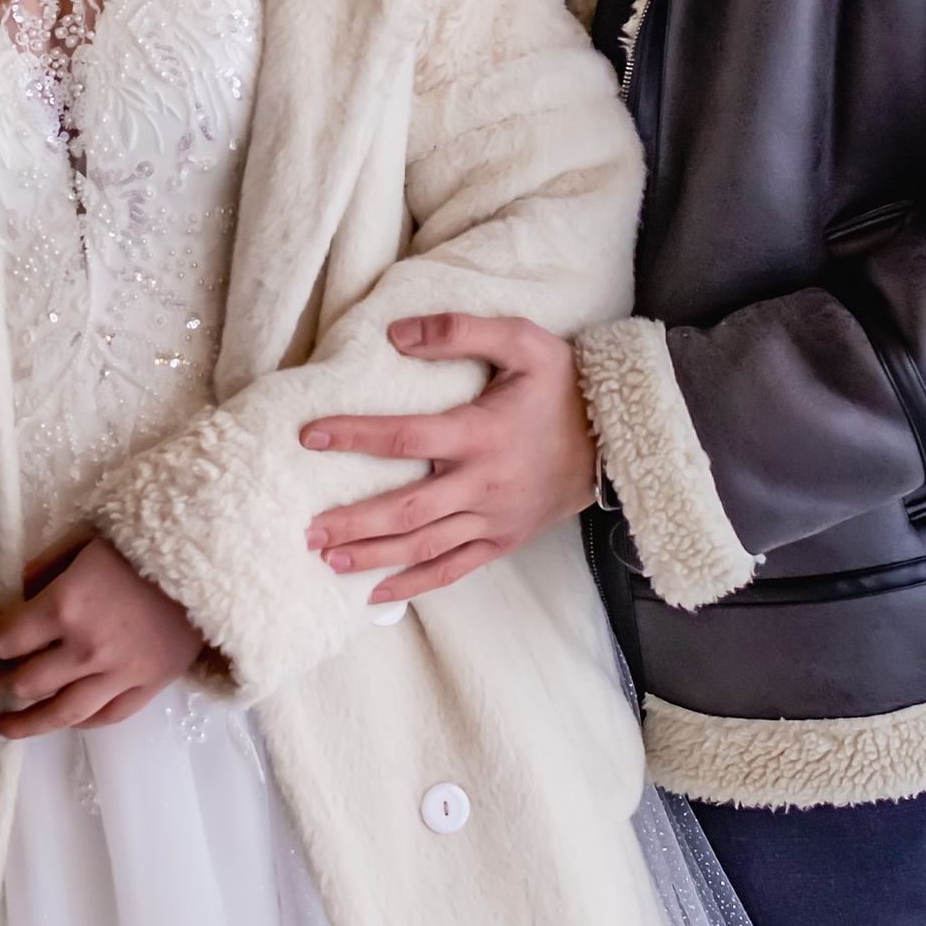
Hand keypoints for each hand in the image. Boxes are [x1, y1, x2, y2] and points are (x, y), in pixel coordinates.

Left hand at [0, 531, 206, 737]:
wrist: (213, 558)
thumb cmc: (146, 539)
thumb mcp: (84, 537)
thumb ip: (45, 568)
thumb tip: (18, 594)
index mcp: (68, 606)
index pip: (6, 638)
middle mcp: (88, 649)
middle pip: (22, 682)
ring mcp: (120, 673)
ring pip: (59, 714)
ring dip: (21, 724)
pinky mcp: (149, 685)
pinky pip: (105, 717)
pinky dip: (77, 723)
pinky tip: (59, 720)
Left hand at [300, 315, 596, 602]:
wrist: (618, 438)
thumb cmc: (564, 385)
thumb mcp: (523, 341)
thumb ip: (460, 331)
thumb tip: (396, 333)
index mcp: (481, 433)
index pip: (405, 438)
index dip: (356, 436)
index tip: (311, 436)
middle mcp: (483, 483)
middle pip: (407, 510)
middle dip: (355, 522)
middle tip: (307, 530)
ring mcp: (493, 518)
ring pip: (424, 546)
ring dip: (374, 556)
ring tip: (328, 560)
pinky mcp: (503, 540)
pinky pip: (454, 569)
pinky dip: (414, 585)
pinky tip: (376, 594)